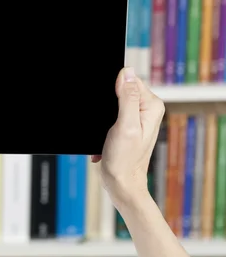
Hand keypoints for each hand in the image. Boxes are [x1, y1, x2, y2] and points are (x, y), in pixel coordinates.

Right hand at [92, 67, 164, 208]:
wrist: (121, 184)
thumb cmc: (124, 160)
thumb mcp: (125, 125)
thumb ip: (128, 98)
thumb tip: (127, 72)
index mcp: (152, 106)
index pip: (131, 80)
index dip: (115, 89)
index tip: (112, 108)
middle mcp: (148, 109)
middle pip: (123, 89)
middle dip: (109, 103)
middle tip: (110, 123)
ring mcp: (139, 117)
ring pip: (115, 101)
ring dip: (106, 114)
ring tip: (108, 131)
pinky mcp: (129, 124)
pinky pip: (112, 112)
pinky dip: (105, 122)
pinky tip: (106, 136)